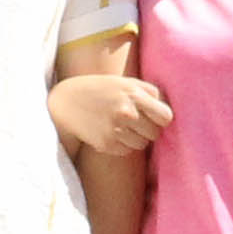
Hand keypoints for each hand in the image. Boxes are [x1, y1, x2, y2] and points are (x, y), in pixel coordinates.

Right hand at [48, 73, 173, 155]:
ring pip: (141, 145)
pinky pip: (127, 151)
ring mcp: (115, 130)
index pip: (165, 117)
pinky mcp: (106, 144)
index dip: (161, 118)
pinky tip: (109, 132)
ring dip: (135, 138)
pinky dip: (121, 145)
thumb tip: (166, 112)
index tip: (154, 117)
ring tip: (120, 126)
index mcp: (133, 95)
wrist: (65, 102)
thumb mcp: (124, 82)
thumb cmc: (100, 89)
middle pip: (154, 133)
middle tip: (134, 122)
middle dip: (147, 129)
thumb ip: (149, 92)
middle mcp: (126, 113)